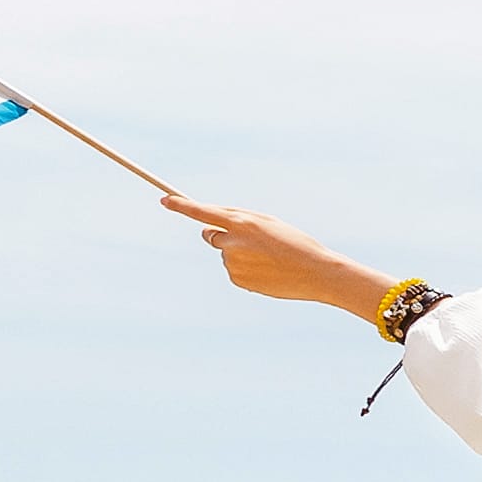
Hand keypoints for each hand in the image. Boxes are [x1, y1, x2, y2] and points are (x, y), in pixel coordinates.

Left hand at [165, 193, 394, 324]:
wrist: (316, 273)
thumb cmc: (295, 243)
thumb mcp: (269, 223)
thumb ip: (240, 220)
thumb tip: (209, 227)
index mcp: (242, 222)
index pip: (202, 212)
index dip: (181, 206)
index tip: (164, 200)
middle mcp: (232, 242)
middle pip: (210, 234)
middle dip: (220, 234)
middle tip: (248, 239)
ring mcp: (232, 263)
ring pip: (225, 254)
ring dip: (239, 254)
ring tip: (269, 259)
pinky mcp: (237, 280)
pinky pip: (234, 270)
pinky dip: (246, 270)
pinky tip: (267, 272)